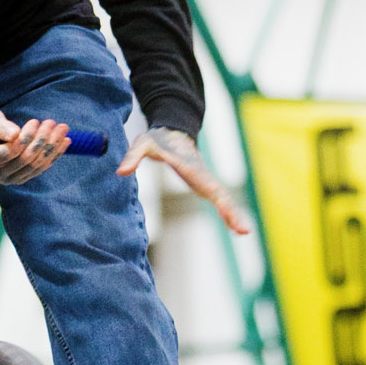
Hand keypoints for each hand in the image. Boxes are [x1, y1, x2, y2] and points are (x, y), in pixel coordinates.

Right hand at [0, 108, 69, 184]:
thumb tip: (14, 134)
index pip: (7, 154)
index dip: (24, 139)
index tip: (34, 122)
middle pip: (24, 160)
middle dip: (41, 140)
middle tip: (51, 122)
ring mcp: (11, 179)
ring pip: (35, 165)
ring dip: (51, 146)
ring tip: (62, 128)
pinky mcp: (23, 178)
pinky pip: (41, 168)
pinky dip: (54, 154)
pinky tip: (66, 140)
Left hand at [117, 127, 249, 234]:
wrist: (173, 131)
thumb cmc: (157, 139)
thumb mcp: (143, 144)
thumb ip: (133, 157)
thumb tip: (121, 172)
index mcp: (191, 166)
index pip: (207, 185)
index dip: (218, 199)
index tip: (226, 210)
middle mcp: (202, 175)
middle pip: (221, 195)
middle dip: (232, 212)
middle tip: (244, 231)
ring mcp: (205, 181)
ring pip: (222, 199)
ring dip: (233, 215)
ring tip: (244, 232)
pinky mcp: (203, 185)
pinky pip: (218, 200)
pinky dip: (226, 213)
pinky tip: (233, 229)